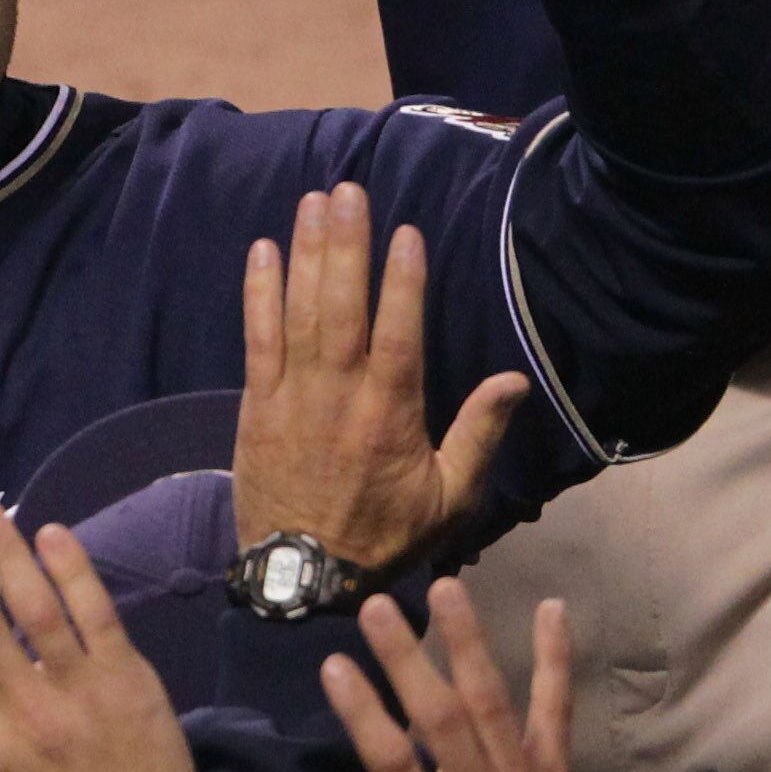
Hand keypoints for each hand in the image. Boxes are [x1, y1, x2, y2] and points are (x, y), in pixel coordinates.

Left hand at [230, 187, 524, 577]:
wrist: (305, 580)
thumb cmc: (385, 537)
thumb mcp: (449, 498)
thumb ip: (479, 434)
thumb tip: (515, 380)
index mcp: (391, 415)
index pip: (399, 333)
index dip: (403, 281)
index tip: (406, 231)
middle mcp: (340, 396)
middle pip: (342, 306)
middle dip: (345, 244)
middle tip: (348, 191)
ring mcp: (293, 397)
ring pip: (299, 312)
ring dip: (305, 253)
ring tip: (313, 202)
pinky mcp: (257, 406)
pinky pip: (256, 338)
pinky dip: (258, 293)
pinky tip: (263, 250)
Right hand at [261, 583, 615, 771]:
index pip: (392, 767)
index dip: (363, 713)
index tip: (334, 665)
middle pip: (442, 721)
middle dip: (408, 658)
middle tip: (377, 605)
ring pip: (495, 706)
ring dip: (469, 644)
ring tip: (445, 589)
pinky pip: (557, 714)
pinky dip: (555, 661)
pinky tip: (550, 609)